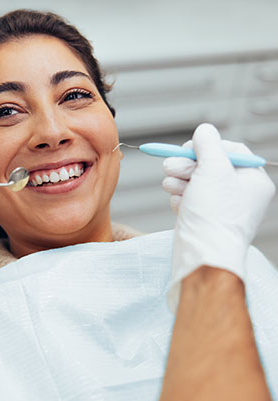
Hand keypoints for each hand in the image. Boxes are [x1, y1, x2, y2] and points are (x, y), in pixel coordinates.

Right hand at [163, 124, 274, 310]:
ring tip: (171, 186)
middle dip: (187, 165)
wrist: (202, 255)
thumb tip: (204, 130)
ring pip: (195, 182)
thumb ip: (208, 144)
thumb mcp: (214, 168)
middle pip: (209, 166)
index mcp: (254, 181)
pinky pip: (188, 199)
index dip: (207, 147)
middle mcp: (240, 195)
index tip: (189, 149)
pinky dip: (180, 199)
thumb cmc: (214, 216)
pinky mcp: (203, 219)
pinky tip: (179, 205)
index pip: (231, 150)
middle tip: (171, 167)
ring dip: (179, 180)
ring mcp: (220, 208)